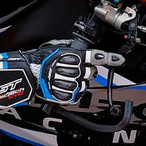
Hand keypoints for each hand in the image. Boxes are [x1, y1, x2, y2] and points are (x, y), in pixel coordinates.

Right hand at [0, 44, 125, 110]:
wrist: (25, 76)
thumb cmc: (37, 61)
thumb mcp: (55, 48)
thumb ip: (71, 50)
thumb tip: (83, 53)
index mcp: (74, 56)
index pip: (97, 57)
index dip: (111, 59)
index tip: (120, 60)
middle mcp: (75, 70)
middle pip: (91, 72)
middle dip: (84, 71)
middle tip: (69, 70)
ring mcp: (72, 84)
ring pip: (84, 84)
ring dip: (76, 82)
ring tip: (60, 79)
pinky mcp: (67, 96)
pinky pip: (76, 95)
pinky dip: (70, 92)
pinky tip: (59, 87)